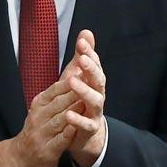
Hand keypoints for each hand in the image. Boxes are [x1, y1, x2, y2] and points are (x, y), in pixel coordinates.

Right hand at [0, 78, 78, 166]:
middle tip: (91, 84)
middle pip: (59, 103)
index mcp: (39, 105)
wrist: (20, 158)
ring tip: (86, 104)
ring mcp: (42, 134)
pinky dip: (68, 133)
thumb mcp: (42, 108)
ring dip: (73, 112)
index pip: (55, 90)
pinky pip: (59, 140)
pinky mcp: (47, 151)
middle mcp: (39, 117)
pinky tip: (76, 128)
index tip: (85, 72)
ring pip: (60, 120)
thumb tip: (75, 71)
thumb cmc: (37, 129)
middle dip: (75, 93)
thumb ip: (59, 92)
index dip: (70, 81)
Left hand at [61, 30, 106, 166]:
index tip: (81, 41)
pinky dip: (78, 120)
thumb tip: (86, 32)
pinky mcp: (90, 128)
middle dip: (91, 68)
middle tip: (82, 58)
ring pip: (95, 100)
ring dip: (84, 91)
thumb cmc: (80, 101)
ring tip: (72, 80)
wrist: (85, 134)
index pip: (94, 64)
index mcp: (94, 82)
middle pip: (98, 80)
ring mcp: (95, 112)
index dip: (89, 52)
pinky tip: (68, 114)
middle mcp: (98, 94)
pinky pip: (86, 124)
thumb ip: (83, 56)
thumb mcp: (79, 76)